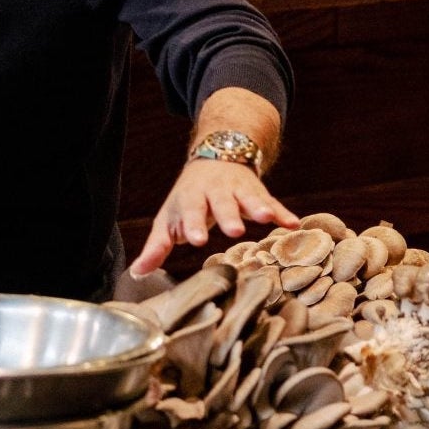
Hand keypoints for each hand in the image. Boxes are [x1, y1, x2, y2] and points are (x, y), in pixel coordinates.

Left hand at [131, 159, 297, 274]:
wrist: (216, 155)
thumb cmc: (188, 198)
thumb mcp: (169, 218)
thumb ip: (157, 246)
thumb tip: (135, 273)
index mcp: (191, 198)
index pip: (190, 210)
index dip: (193, 224)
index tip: (195, 240)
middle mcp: (215, 191)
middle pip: (221, 203)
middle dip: (227, 215)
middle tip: (233, 231)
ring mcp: (239, 190)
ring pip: (249, 198)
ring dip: (258, 207)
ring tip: (266, 219)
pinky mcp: (259, 193)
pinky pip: (272, 202)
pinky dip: (282, 212)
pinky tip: (293, 224)